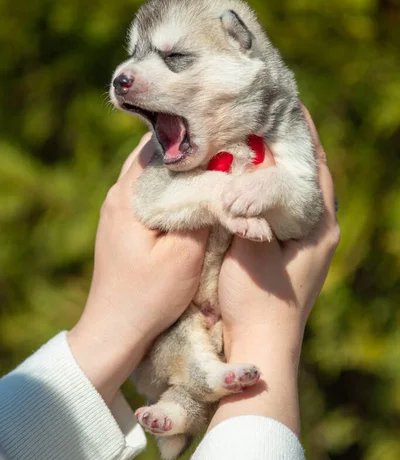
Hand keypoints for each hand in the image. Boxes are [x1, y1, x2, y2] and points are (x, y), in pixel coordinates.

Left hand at [68, 135, 208, 404]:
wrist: (115, 331)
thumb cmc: (149, 297)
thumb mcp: (185, 255)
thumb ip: (203, 210)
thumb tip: (222, 175)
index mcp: (128, 195)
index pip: (159, 143)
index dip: (192, 132)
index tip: (223, 128)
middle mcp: (118, 194)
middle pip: (154, 153)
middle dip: (188, 146)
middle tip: (224, 142)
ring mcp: (117, 209)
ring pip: (152, 171)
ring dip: (180, 166)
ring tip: (215, 162)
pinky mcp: (123, 224)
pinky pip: (149, 190)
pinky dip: (172, 184)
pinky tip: (195, 190)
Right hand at [211, 106, 339, 433]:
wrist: (257, 346)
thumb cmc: (258, 300)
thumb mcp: (253, 246)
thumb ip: (251, 206)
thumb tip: (246, 163)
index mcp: (320, 226)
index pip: (318, 165)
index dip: (303, 133)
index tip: (286, 103)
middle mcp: (318, 231)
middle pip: (306, 176)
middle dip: (287, 147)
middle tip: (261, 116)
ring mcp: (302, 244)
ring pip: (290, 193)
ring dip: (274, 168)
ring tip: (250, 140)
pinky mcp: (284, 253)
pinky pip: (276, 210)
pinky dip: (262, 191)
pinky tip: (240, 180)